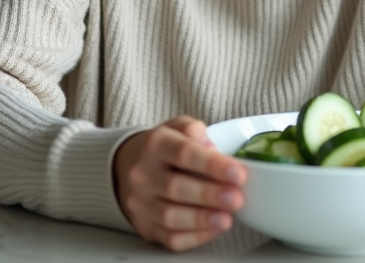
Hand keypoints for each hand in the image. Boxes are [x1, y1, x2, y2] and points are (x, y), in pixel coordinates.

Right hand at [113, 115, 247, 250]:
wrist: (127, 166)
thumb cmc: (164, 147)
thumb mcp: (177, 126)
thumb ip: (195, 131)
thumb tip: (212, 148)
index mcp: (156, 145)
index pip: (184, 153)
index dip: (212, 165)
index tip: (238, 173)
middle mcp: (143, 174)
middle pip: (176, 187)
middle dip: (209, 195)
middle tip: (237, 198)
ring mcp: (141, 203)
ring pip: (170, 216)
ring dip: (201, 219)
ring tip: (226, 219)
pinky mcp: (146, 226)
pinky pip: (169, 237)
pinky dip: (194, 236)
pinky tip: (214, 229)